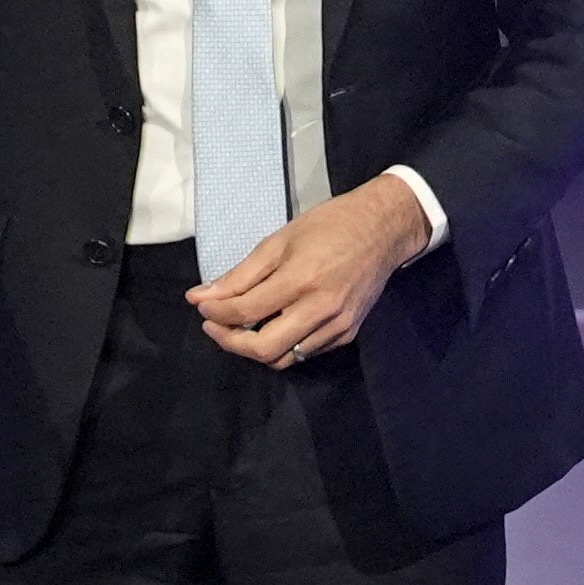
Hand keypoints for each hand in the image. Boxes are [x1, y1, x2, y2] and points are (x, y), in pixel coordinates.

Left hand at [188, 177, 427, 369]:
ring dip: (254, 349)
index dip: (216, 314)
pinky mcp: (347, 334)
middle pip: (264, 349)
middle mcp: (321, 308)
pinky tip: (273, 326)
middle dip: (230, 342)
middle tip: (215, 326)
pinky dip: (282, 346)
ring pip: (284, 359)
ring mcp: (337, 326)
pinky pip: (305, 353)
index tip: (202, 307)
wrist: (383, 229)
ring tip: (240, 328)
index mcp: (301, 278)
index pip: (246, 311)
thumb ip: (240, 274)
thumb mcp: (279, 240)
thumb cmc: (330, 225)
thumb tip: (200, 297)